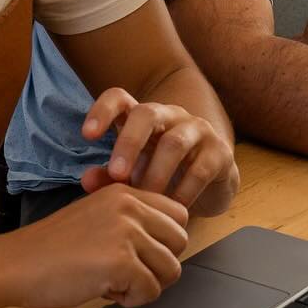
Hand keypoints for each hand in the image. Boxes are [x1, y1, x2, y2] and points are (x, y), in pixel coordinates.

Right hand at [0, 182, 189, 307]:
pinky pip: (150, 291)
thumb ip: (130, 222)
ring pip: (171, 269)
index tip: (139, 254)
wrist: (14, 264)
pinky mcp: (120, 263)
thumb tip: (165, 243)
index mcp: (124, 193)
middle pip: (180, 241)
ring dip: (145, 285)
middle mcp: (130, 207)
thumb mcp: (95, 217)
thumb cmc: (48, 249)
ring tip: (113, 282)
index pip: (178, 214)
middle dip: (159, 264)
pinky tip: (105, 291)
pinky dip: (131, 300)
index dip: (163, 241)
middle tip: (128, 273)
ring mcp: (126, 233)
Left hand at [80, 87, 237, 215]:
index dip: (103, 110)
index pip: (120, 98)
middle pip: (148, 113)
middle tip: (117, 174)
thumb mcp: (134, 176)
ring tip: (146, 198)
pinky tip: (173, 208)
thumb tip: (87, 181)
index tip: (87, 135)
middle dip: (129, 142)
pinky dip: (184, 191)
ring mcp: (198, 130)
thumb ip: (109, 178)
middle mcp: (171, 116)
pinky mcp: (220, 152)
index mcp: (143, 118)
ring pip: (175, 141)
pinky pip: (201, 168)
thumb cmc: (163, 175)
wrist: (212, 184)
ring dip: (157, 173)